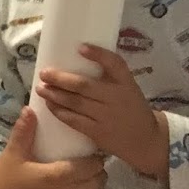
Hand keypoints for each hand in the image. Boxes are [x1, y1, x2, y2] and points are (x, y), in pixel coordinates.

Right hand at [0, 106, 106, 188]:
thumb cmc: (4, 178)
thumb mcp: (13, 153)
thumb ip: (24, 131)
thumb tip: (30, 109)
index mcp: (55, 176)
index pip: (88, 167)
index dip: (95, 161)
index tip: (93, 154)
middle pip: (95, 183)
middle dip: (98, 173)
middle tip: (92, 165)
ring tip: (91, 180)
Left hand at [37, 44, 169, 176]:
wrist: (148, 141)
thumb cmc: (132, 108)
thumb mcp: (127, 88)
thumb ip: (109, 76)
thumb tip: (76, 55)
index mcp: (126, 84)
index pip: (116, 65)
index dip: (99, 54)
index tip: (81, 47)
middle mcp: (116, 98)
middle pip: (84, 85)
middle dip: (60, 78)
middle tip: (44, 73)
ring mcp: (107, 117)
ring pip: (75, 103)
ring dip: (54, 94)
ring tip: (40, 88)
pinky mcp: (98, 133)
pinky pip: (74, 120)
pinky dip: (59, 111)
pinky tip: (49, 104)